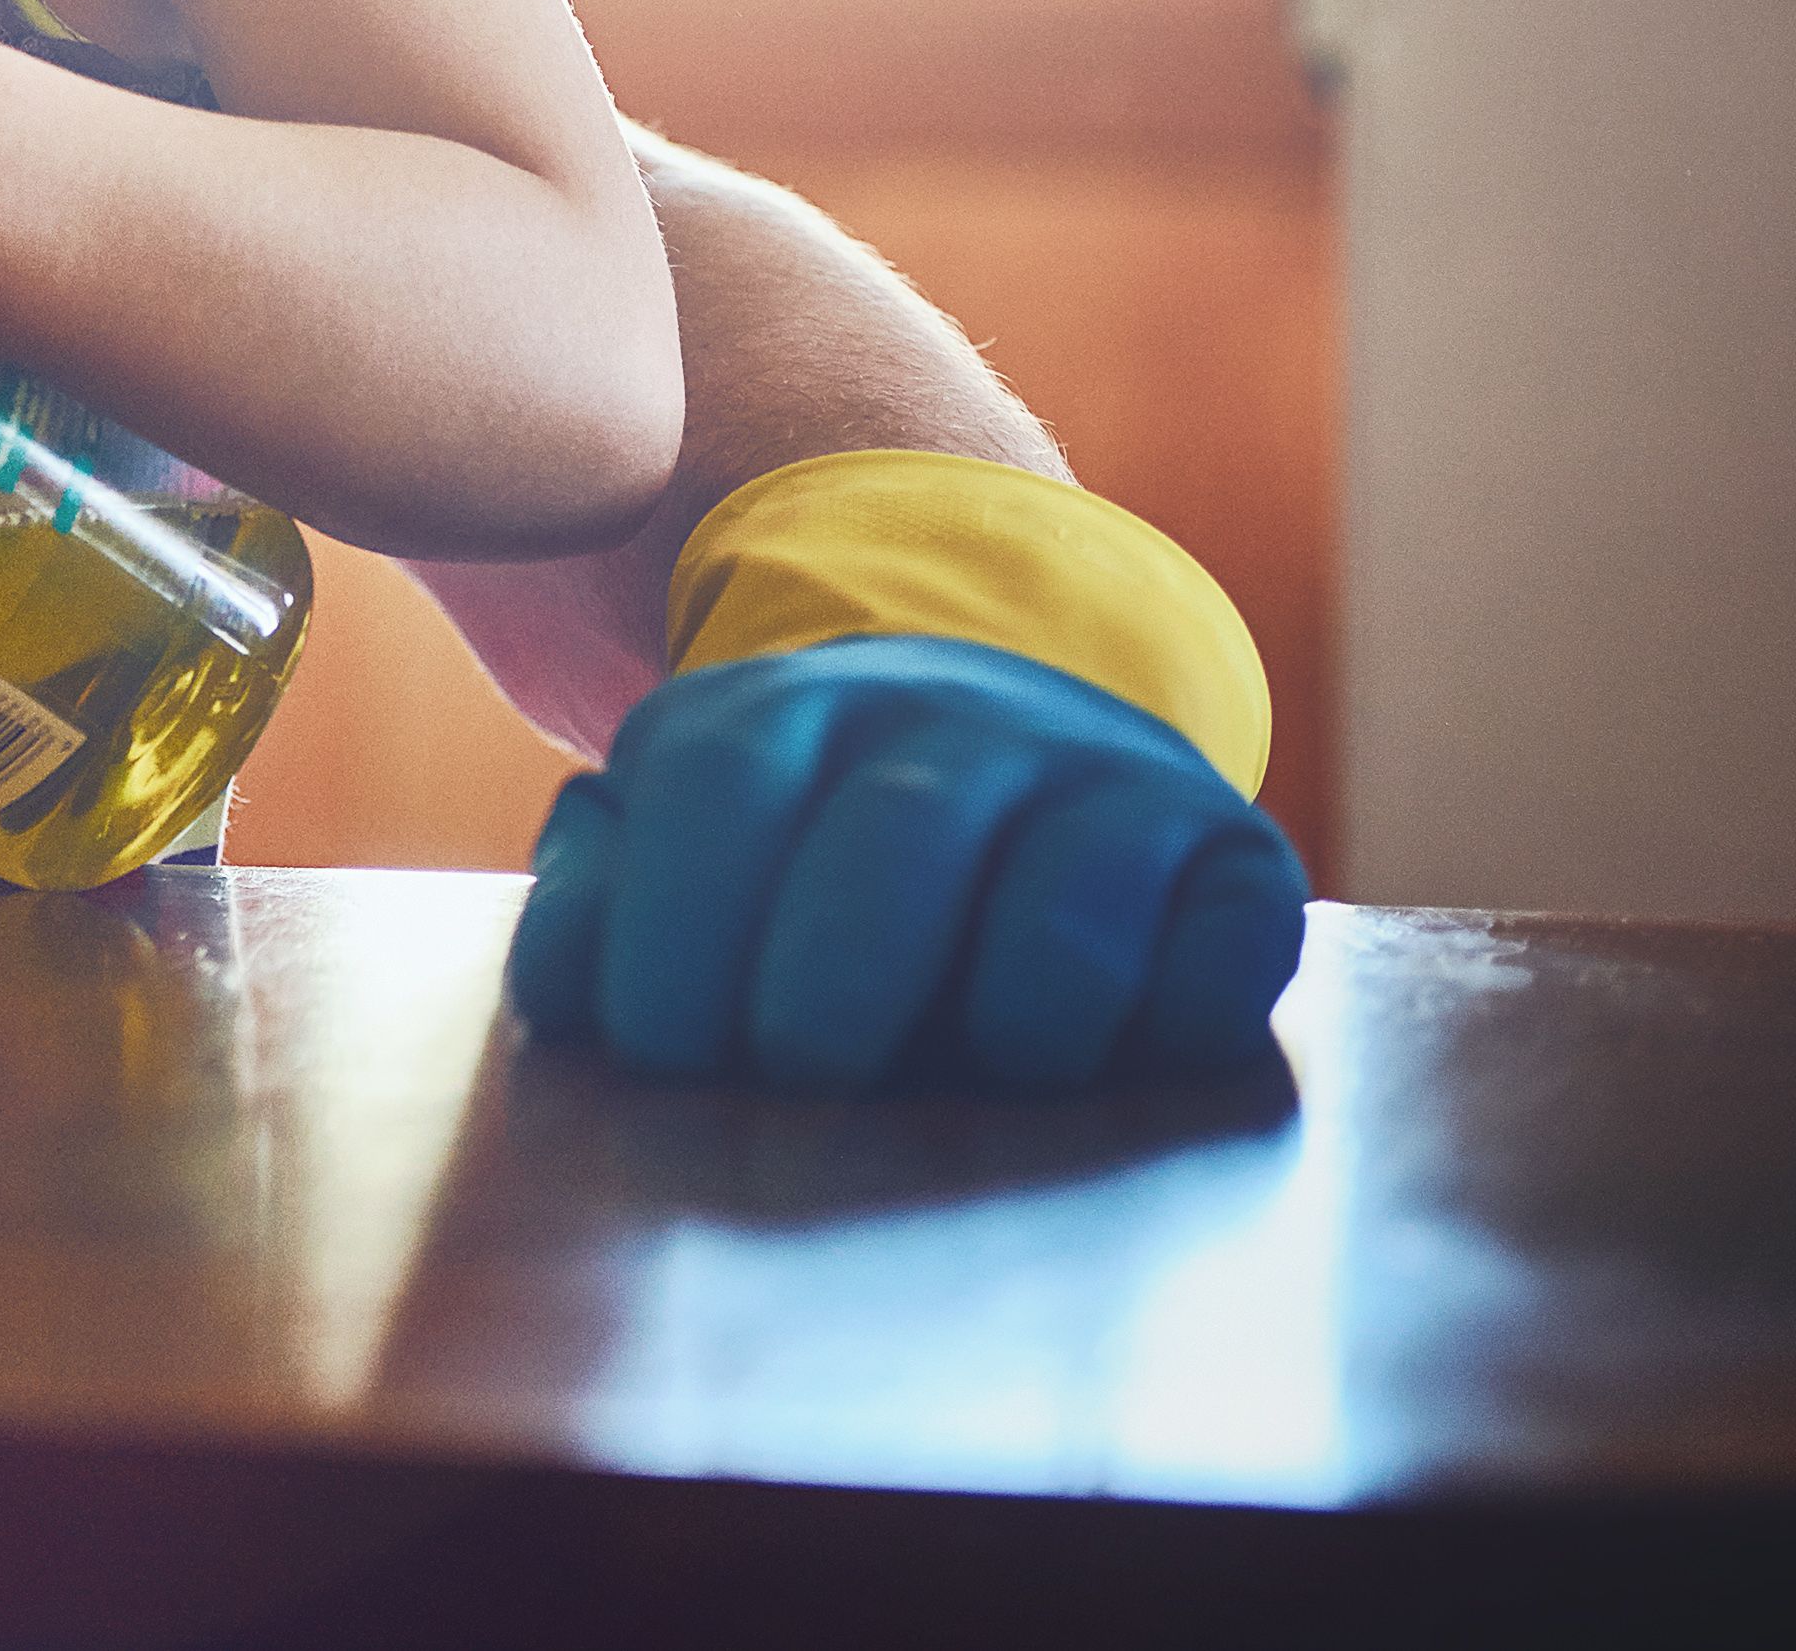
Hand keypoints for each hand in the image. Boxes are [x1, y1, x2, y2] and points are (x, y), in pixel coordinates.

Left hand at [507, 635, 1308, 1092]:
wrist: (1015, 760)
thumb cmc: (808, 862)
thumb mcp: (688, 849)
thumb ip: (605, 902)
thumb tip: (565, 990)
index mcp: (785, 714)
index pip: (719, 788)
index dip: (678, 926)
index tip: (659, 1051)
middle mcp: (951, 720)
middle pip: (894, 835)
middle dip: (831, 985)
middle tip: (799, 1080)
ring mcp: (1100, 777)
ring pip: (1067, 895)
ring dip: (1006, 1020)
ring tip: (968, 1080)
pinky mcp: (1231, 854)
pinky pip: (1219, 940)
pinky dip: (1165, 1022)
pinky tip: (1106, 1062)